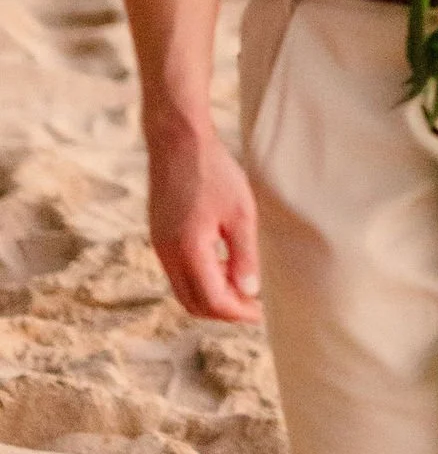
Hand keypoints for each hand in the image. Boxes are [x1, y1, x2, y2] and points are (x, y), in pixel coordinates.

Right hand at [146, 123, 260, 321]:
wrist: (177, 141)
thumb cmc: (213, 172)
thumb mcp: (240, 213)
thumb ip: (245, 255)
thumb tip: (250, 291)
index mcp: (188, 251)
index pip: (213, 301)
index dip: (239, 312)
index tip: (262, 312)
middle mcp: (168, 254)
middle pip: (194, 304)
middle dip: (224, 311)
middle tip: (254, 306)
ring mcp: (160, 246)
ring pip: (184, 290)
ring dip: (212, 296)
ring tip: (243, 286)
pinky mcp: (159, 236)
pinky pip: (178, 272)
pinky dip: (201, 279)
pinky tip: (224, 265)